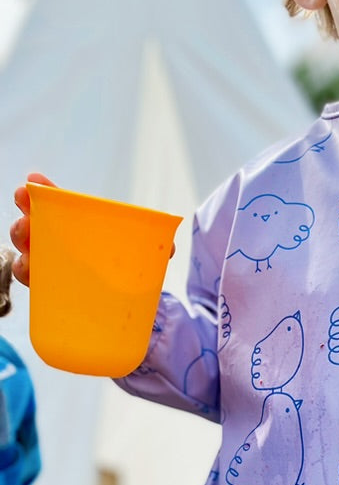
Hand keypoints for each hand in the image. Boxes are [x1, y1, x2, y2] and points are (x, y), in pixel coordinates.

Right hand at [9, 173, 176, 288]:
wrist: (128, 301)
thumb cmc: (127, 266)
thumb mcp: (142, 251)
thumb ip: (156, 245)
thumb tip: (171, 248)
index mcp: (75, 227)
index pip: (51, 204)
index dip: (38, 192)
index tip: (32, 184)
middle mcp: (57, 245)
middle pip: (30, 229)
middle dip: (24, 223)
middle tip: (29, 223)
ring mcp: (52, 269)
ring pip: (26, 257)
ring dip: (23, 251)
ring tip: (29, 254)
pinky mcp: (52, 294)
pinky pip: (33, 285)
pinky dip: (28, 278)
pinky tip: (30, 274)